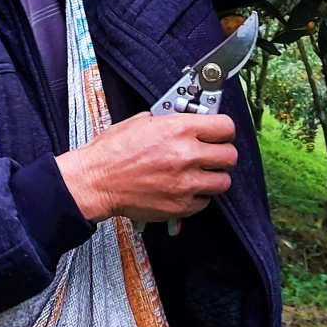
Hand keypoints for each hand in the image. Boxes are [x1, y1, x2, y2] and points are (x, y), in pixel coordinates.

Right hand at [56, 112, 236, 224]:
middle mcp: (186, 155)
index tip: (219, 133)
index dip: (224, 130)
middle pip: (230, 155)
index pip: (226, 127)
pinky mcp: (180, 206)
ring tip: (200, 174)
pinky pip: (205, 202)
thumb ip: (172, 121)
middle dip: (222, 154)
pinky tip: (185, 189)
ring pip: (223, 181)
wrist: (96, 181)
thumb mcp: (142, 121)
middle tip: (211, 154)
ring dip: (214, 177)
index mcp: (178, 129)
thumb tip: (189, 121)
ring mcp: (185, 183)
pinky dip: (198, 196)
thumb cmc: (112, 152)